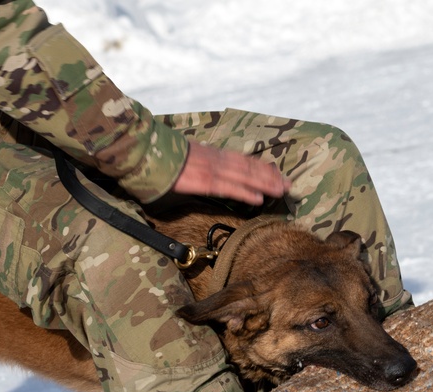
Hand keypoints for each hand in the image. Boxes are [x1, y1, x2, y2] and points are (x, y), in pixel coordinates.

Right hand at [171, 141, 291, 205]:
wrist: (143, 150)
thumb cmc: (159, 157)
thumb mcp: (183, 157)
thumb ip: (196, 164)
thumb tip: (200, 172)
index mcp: (211, 153)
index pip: (242, 160)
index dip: (261, 167)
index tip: (276, 172)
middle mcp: (216, 159)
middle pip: (249, 167)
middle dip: (270, 176)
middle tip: (288, 184)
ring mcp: (211, 169)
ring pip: (245, 176)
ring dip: (265, 184)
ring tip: (282, 190)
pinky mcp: (203, 181)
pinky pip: (229, 188)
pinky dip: (246, 192)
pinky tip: (259, 199)